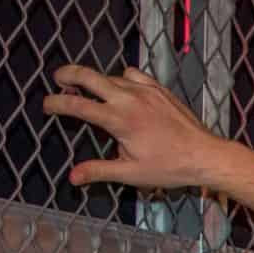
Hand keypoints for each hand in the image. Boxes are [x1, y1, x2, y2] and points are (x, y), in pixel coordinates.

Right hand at [43, 64, 232, 190]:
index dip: (56, 103)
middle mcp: (130, 99)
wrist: (206, 155)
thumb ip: (99, 171)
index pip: (77, 105)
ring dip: (95, 81)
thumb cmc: (170, 167)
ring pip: (110, 75)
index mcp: (119, 120)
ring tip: (87, 91)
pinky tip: (121, 90)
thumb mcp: (131, 174)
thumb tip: (73, 178)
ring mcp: (146, 91)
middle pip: (88, 76)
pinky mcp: (159, 89)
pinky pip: (133, 75)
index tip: (47, 105)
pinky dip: (121, 79)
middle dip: (68, 75)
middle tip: (58, 81)